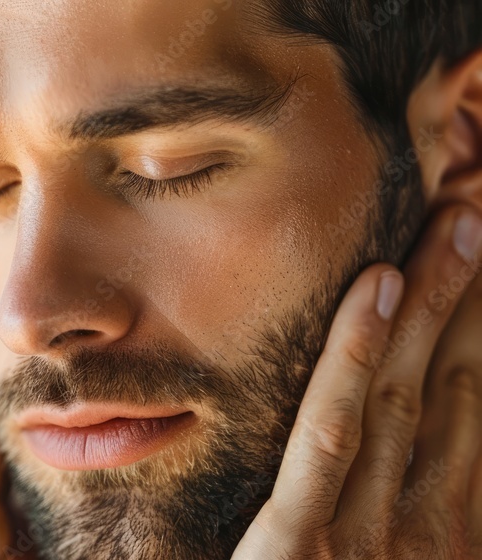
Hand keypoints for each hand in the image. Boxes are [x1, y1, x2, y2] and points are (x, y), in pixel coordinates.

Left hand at [233, 206, 481, 558]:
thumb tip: (428, 442)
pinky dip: (352, 359)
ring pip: (402, 393)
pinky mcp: (298, 544)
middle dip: (463, 295)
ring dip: (430, 302)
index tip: (480, 260)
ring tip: (453, 219)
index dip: (476, 328)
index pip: (465, 406)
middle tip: (476, 208)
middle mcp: (422, 526)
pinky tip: (373, 290)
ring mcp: (365, 533)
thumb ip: (393, 511)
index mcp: (443, 533)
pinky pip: (329, 436)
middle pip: (447, 383)